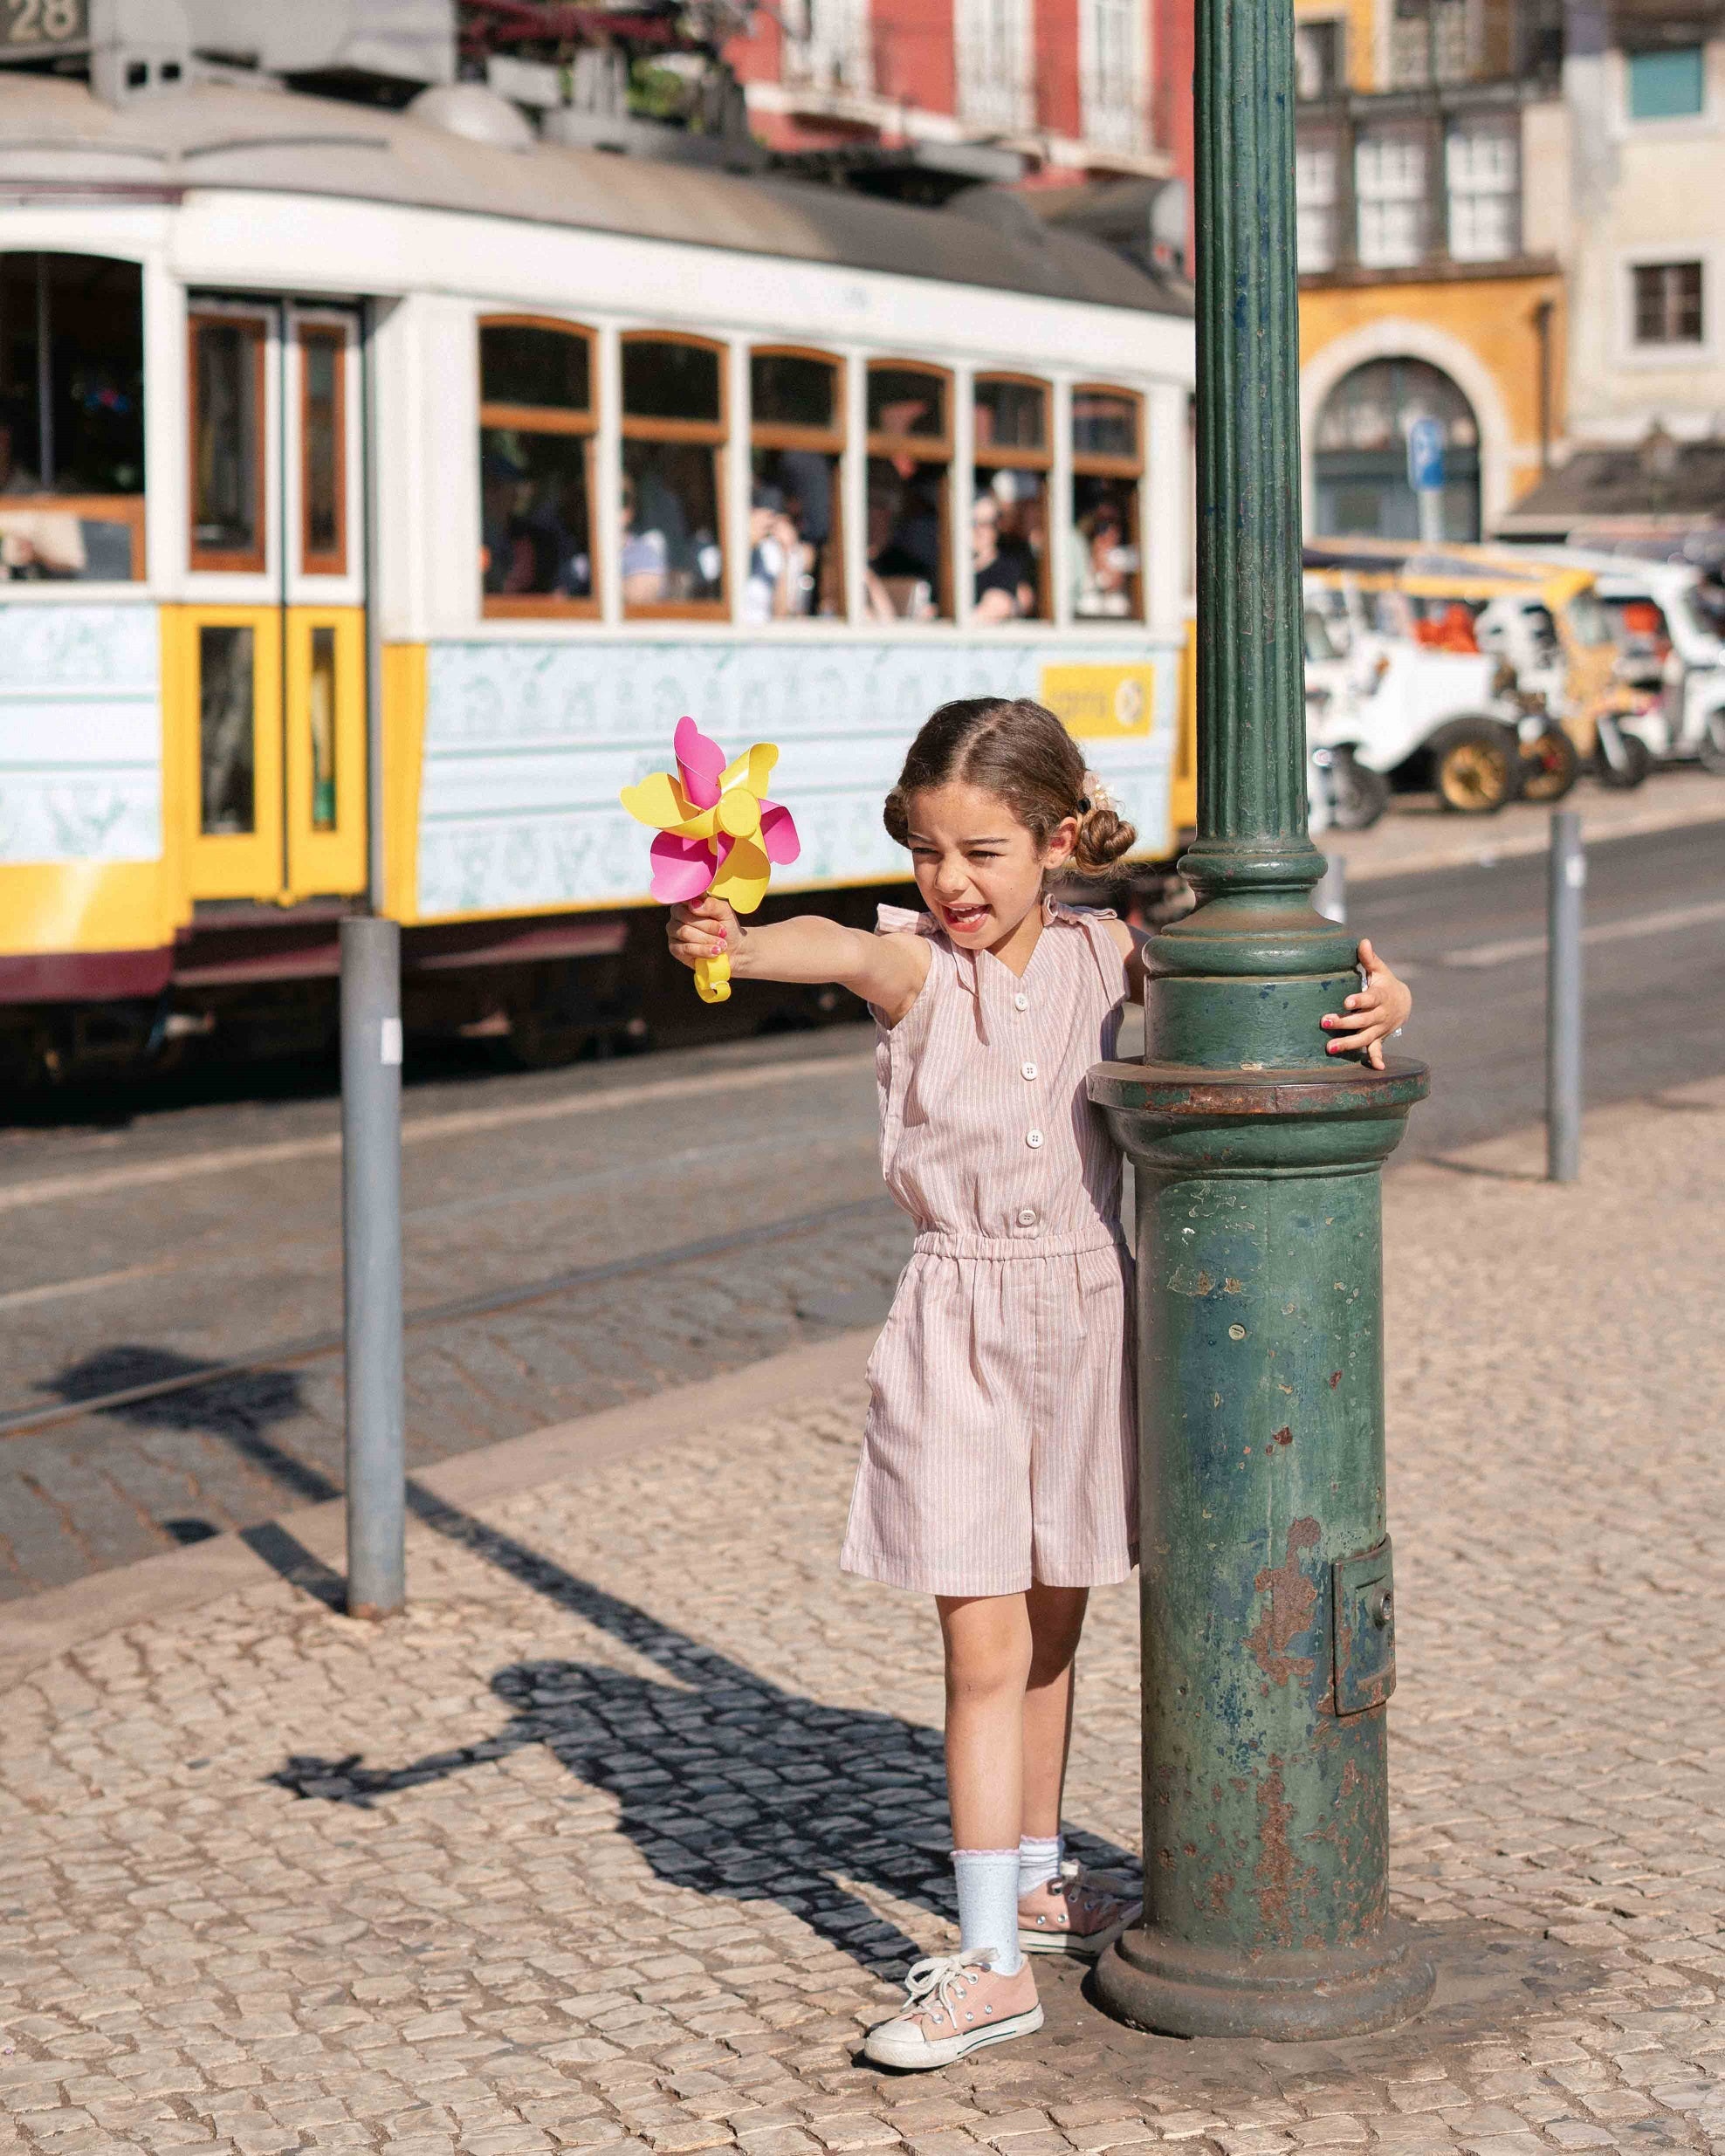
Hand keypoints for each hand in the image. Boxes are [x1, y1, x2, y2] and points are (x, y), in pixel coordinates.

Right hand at [668, 895, 740, 972]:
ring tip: (721, 945)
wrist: (732, 950)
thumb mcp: (725, 912)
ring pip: (685, 932)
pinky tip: (714, 952)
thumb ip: (712, 904)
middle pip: (686, 917)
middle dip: (708, 926)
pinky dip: (702, 950)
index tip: (717, 916)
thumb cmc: (727, 927)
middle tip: (723, 933)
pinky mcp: (675, 949)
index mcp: (688, 902)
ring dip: (707, 939)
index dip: (700, 908)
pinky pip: (685, 948)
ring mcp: (674, 932)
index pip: (686, 899)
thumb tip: (694, 905)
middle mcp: (677, 916)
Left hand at [1321, 937, 1411, 1069]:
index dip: (1360, 1000)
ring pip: (1365, 1038)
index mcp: (1380, 996)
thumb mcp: (1379, 970)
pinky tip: (1376, 1068)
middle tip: (1325, 1022)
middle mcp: (1381, 1014)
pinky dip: (1378, 1058)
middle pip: (1363, 1020)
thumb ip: (1369, 958)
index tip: (1347, 1002)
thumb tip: (1362, 941)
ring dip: (1349, 1044)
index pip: (1370, 999)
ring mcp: (1380, 1028)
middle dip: (1345, 1022)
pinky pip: (1378, 1049)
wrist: (1403, 1002)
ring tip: (1330, 1048)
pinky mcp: (1380, 1038)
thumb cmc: (1384, 983)